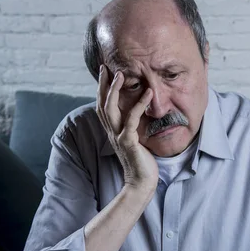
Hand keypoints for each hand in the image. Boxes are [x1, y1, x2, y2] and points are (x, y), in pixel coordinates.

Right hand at [96, 65, 158, 191]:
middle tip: (105, 67)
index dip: (101, 89)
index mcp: (113, 131)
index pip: (102, 106)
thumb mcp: (135, 140)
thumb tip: (139, 113)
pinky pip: (131, 120)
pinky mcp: (128, 142)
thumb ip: (133, 126)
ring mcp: (119, 137)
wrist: (141, 183)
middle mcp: (112, 132)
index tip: (105, 72)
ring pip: (110, 110)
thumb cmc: (141, 162)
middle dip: (102, 85)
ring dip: (114, 91)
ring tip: (121, 74)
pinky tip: (148, 93)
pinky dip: (139, 104)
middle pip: (101, 104)